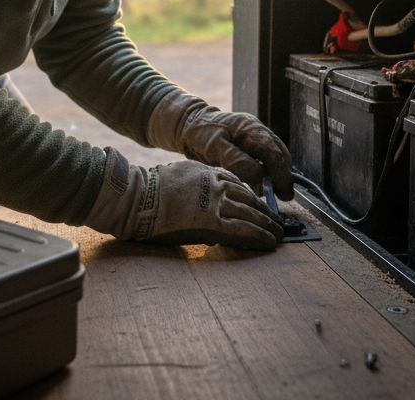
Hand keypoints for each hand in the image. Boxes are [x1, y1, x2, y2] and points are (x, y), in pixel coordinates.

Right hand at [82, 149, 282, 249]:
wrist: (137, 198)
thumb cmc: (149, 191)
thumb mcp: (179, 178)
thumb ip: (197, 187)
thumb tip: (205, 202)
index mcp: (207, 173)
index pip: (238, 184)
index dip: (253, 197)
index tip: (261, 206)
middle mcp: (216, 185)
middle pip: (249, 198)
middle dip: (265, 212)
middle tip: (277, 222)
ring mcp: (215, 203)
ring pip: (250, 214)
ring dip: (267, 225)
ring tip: (277, 234)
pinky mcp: (213, 222)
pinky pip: (244, 229)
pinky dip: (259, 235)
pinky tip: (269, 241)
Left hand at [146, 92, 293, 200]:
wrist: (189, 125)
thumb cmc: (199, 134)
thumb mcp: (213, 146)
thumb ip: (234, 158)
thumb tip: (257, 174)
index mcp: (250, 128)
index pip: (273, 151)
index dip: (280, 171)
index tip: (282, 190)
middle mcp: (257, 131)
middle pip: (279, 153)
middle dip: (284, 175)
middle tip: (285, 196)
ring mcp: (255, 138)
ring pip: (275, 157)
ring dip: (277, 174)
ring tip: (278, 194)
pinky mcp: (250, 146)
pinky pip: (265, 160)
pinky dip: (268, 173)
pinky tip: (264, 186)